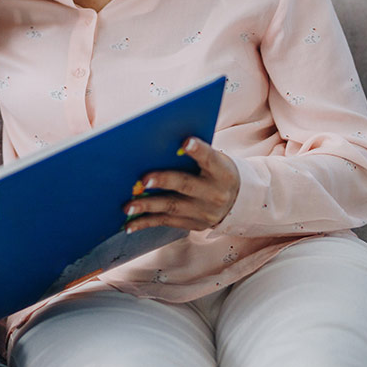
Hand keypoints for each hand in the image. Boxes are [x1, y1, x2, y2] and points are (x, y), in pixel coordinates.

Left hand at [124, 137, 239, 232]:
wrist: (238, 202)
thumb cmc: (216, 171)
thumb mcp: (216, 160)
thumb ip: (195, 154)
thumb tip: (161, 142)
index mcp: (221, 171)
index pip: (210, 158)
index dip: (198, 150)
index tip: (186, 141)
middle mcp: (214, 193)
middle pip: (186, 185)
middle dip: (164, 181)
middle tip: (143, 180)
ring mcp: (203, 211)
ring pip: (172, 207)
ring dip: (147, 206)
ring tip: (128, 207)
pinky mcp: (193, 224)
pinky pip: (166, 222)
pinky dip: (145, 222)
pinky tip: (128, 225)